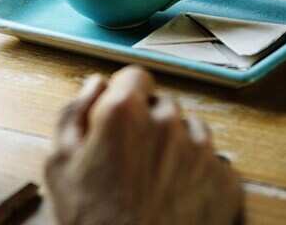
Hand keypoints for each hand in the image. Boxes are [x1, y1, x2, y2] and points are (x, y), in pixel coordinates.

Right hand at [45, 66, 241, 224]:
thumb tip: (94, 85)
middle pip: (163, 104)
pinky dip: (199, 175)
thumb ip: (73, 113)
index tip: (120, 115)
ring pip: (192, 131)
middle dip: (149, 123)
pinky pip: (215, 163)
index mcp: (125, 113)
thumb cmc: (92, 221)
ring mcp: (202, 152)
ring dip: (177, 146)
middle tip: (132, 159)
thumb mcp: (59, 164)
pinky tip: (177, 196)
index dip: (125, 94)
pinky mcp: (227, 181)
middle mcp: (168, 123)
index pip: (135, 75)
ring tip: (155, 181)